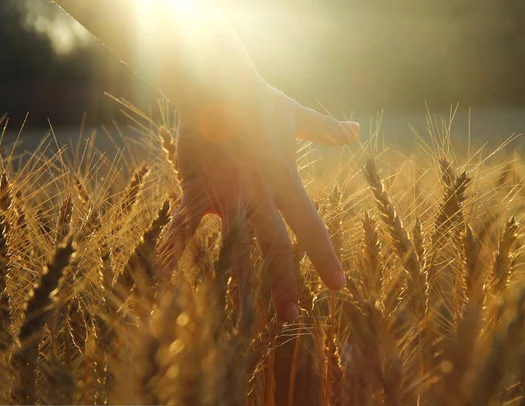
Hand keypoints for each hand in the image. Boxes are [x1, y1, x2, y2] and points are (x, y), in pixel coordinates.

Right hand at [158, 83, 359, 320]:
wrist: (216, 82)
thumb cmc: (257, 98)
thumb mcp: (296, 116)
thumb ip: (326, 130)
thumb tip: (356, 128)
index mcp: (283, 180)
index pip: (311, 226)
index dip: (325, 258)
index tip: (339, 287)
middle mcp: (258, 194)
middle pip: (275, 247)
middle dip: (284, 284)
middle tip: (292, 319)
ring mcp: (226, 193)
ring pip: (234, 246)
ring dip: (236, 282)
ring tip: (240, 317)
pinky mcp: (196, 188)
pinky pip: (184, 226)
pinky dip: (176, 251)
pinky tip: (168, 280)